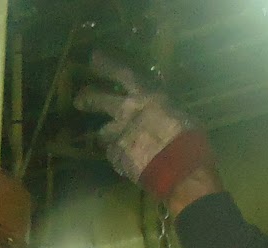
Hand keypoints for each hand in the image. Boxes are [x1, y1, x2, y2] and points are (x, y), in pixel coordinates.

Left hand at [74, 56, 212, 200]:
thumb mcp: (178, 111)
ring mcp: (118, 135)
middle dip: (87, 98)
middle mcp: (126, 111)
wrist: (179, 168)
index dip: (106, 64)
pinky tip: (127, 159)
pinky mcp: (115, 157)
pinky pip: (112, 153)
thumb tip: (159, 106)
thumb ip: (161, 106)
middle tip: (79, 100)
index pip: (121, 72)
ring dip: (107, 135)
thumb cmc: (188, 137)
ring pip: (103, 132)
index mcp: (145, 95)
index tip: (93, 58)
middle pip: (97, 100)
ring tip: (111, 139)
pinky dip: (118, 155)